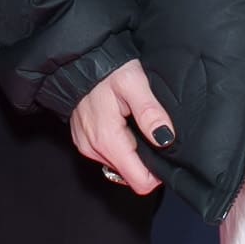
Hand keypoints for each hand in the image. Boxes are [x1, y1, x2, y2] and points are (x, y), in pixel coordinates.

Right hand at [71, 59, 177, 195]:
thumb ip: (150, 112)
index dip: (157, 174)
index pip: (139, 182)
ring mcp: (87, 146)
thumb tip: (166, 138)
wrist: (78, 61)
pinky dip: (120, 145)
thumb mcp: (134, 83)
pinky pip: (108, 154)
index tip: (165, 152)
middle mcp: (94, 149)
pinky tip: (123, 125)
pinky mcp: (84, 141)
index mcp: (108, 140)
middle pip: (131, 175)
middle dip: (146, 159)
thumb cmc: (106, 69)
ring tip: (136, 124)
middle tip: (151, 130)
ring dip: (133, 151)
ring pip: (120, 166)